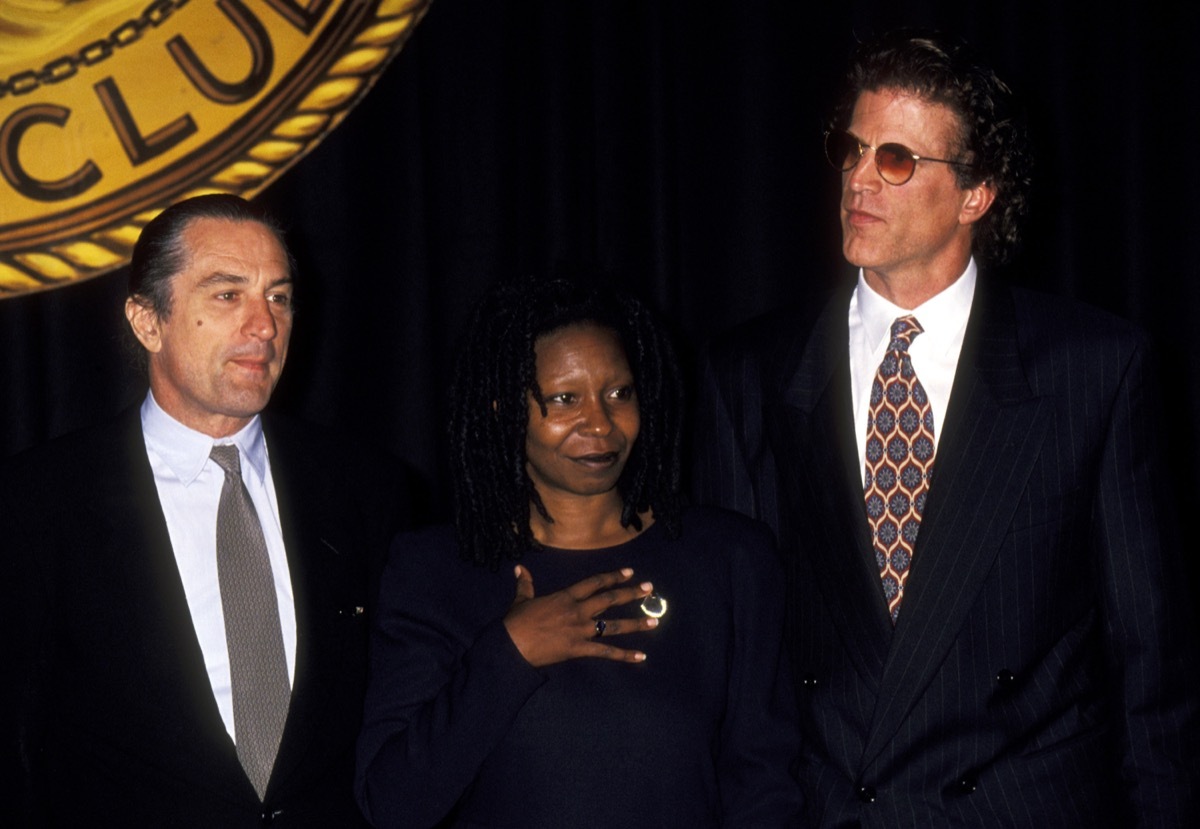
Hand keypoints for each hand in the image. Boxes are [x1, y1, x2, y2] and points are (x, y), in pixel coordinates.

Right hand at [502, 566, 657, 667]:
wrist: (510, 645)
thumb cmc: (515, 623)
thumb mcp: (521, 600)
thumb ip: (525, 584)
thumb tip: (519, 568)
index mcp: (565, 597)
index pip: (594, 583)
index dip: (613, 576)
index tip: (629, 572)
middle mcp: (577, 611)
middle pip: (609, 599)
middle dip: (631, 593)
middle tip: (649, 588)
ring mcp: (580, 630)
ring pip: (613, 625)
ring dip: (635, 624)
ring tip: (654, 622)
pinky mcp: (579, 649)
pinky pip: (606, 652)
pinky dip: (624, 655)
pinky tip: (641, 657)